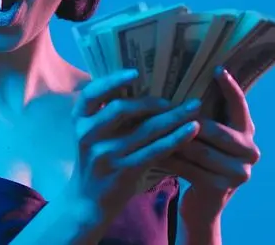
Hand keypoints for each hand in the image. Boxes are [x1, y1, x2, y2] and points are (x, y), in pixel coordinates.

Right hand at [66, 69, 202, 219]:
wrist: (87, 202)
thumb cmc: (96, 162)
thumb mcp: (91, 136)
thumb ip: (107, 115)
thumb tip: (141, 86)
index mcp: (80, 121)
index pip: (91, 94)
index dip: (112, 81)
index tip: (136, 72)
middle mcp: (88, 135)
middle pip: (122, 109)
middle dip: (153, 101)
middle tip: (179, 97)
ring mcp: (105, 154)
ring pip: (144, 130)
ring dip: (173, 117)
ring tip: (194, 108)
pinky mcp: (123, 171)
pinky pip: (154, 151)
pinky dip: (175, 139)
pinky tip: (191, 131)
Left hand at [161, 67, 260, 221]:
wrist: (204, 205)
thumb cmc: (201, 162)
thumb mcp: (208, 138)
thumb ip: (205, 116)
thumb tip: (185, 80)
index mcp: (248, 133)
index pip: (240, 106)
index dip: (230, 88)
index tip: (217, 69)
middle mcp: (250, 152)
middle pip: (216, 130)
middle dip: (188, 121)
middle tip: (164, 108)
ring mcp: (239, 173)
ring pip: (200, 150)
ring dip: (174, 139)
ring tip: (151, 127)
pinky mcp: (221, 188)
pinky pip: (190, 168)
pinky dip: (170, 159)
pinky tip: (151, 152)